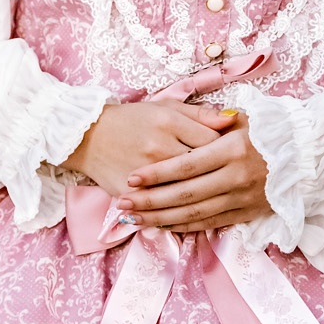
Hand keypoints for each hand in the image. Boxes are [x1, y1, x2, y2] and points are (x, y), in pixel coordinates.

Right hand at [60, 99, 235, 198]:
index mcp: (169, 123)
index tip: (235, 157)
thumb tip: (234, 121)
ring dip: (201, 200)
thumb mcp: (167, 107)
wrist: (88, 135)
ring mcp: (144, 174)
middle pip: (200, 170)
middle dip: (219, 177)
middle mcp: (158, 148)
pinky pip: (158, 209)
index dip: (228, 151)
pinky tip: (190, 216)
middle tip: (229, 181)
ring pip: (182, 194)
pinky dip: (175, 215)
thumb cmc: (133, 119)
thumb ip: (201, 115)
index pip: (211, 142)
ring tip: (215, 200)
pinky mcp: (130, 192)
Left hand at [115, 112, 269, 233]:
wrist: (308, 155)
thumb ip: (213, 121)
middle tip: (124, 202)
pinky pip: (211, 222)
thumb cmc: (272, 130)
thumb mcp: (245, 118)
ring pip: (195, 213)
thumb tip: (185, 121)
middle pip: (185, 194)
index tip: (133, 177)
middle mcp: (236, 177)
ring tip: (135, 218)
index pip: (187, 165)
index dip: (157, 174)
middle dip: (151, 200)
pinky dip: (185, 226)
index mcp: (233, 150)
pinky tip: (164, 225)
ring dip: (162, 218)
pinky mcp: (248, 213)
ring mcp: (242, 198)